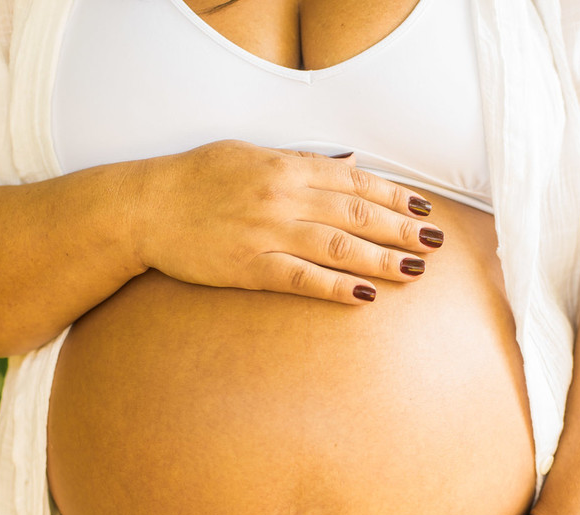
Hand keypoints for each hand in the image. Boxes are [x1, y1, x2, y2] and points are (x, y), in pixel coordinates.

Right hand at [127, 139, 442, 303]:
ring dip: (382, 259)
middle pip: (357, 214)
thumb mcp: (250, 154)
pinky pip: (303, 279)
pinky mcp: (251, 268)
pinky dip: (337, 287)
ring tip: (415, 269)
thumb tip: (348, 164)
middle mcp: (283, 197)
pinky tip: (366, 295)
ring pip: (339, 247)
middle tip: (434, 242)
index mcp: (286, 166)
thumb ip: (302, 160)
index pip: (355, 181)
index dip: (394, 196)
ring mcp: (268, 233)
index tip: (423, 209)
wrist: (145, 208)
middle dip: (401, 228)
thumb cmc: (195, 179)